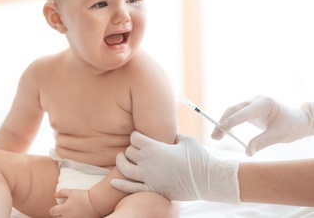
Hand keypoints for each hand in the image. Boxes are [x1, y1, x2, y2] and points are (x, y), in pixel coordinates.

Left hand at [50, 189, 99, 217]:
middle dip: (57, 215)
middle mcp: (67, 217)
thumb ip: (62, 192)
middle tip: (62, 211)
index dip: (53, 209)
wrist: (96, 203)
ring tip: (68, 213)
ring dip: (63, 217)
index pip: (52, 212)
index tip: (57, 207)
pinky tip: (74, 215)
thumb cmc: (84, 196)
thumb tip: (55, 195)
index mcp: (64, 209)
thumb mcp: (72, 192)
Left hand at [111, 131, 239, 203]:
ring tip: (122, 160)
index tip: (140, 137)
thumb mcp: (184, 139)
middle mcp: (148, 161)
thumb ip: (171, 134)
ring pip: (124, 169)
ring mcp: (148, 177)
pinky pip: (131, 188)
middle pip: (129, 152)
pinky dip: (120, 184)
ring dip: (121, 163)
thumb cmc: (198, 157)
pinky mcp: (152, 189)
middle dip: (131, 149)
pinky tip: (113, 181)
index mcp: (155, 147)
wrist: (208, 179)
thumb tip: (166, 133)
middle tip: (136, 150)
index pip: (134, 137)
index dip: (136, 136)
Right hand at [212, 95, 313, 155]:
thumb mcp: (279, 136)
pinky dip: (229, 122)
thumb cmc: (292, 126)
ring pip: (232, 111)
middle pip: (233, 110)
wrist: (299, 120)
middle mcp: (256, 100)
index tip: (219, 131)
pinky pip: (236, 113)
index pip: (242, 113)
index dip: (230, 122)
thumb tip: (247, 152)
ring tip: (216, 136)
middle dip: (222, 123)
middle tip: (214, 136)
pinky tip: (225, 132)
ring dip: (223, 122)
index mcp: (264, 104)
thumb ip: (261, 142)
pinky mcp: (251, 108)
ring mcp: (253, 103)